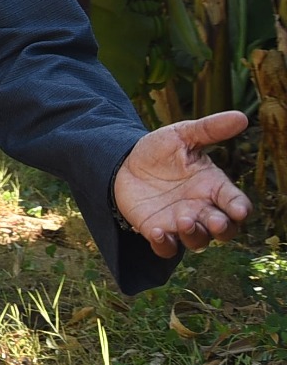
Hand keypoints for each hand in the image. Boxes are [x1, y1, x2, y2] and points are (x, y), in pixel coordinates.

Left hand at [114, 111, 251, 257]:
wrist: (124, 162)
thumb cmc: (160, 150)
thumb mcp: (182, 135)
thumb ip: (209, 129)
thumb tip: (241, 116)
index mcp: (213, 187)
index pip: (234, 202)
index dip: (239, 208)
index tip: (239, 209)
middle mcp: (201, 209)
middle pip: (223, 229)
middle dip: (222, 228)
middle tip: (214, 221)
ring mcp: (180, 222)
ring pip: (197, 240)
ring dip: (194, 235)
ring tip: (183, 220)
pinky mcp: (157, 230)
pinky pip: (166, 247)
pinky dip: (165, 244)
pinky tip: (157, 232)